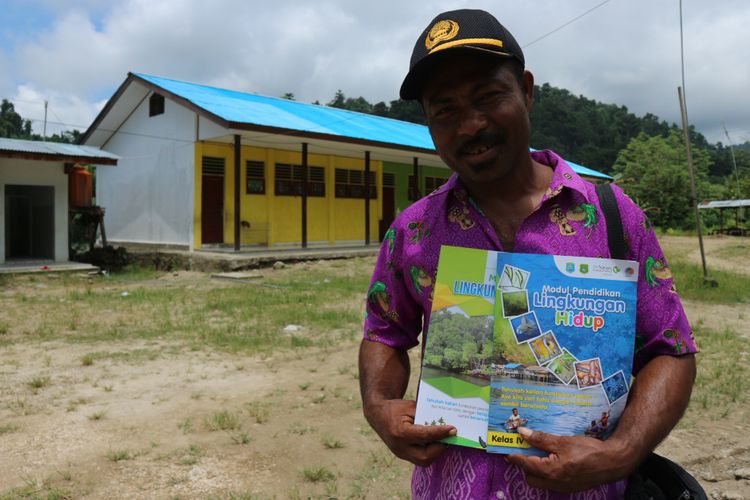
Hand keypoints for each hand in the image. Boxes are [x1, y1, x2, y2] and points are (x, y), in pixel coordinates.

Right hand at [365, 398, 455, 466]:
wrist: (377, 415)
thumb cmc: (395, 408)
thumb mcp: (410, 407)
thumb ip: (425, 416)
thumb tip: (444, 421)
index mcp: (400, 433)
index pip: (425, 436)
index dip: (440, 433)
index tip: (453, 429)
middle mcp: (399, 447)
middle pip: (425, 457)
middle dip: (440, 448)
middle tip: (449, 437)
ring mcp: (400, 453)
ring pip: (423, 460)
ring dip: (435, 451)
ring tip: (443, 439)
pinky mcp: (402, 455)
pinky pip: (419, 457)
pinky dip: (429, 451)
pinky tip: (435, 442)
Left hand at [505, 427, 635, 491]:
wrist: (613, 462)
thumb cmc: (588, 450)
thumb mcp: (562, 441)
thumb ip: (541, 438)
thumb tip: (522, 432)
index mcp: (551, 471)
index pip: (526, 464)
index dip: (515, 457)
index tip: (506, 451)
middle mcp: (555, 483)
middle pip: (531, 477)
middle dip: (525, 466)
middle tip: (525, 451)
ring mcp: (563, 487)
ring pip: (541, 481)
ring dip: (536, 470)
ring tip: (538, 454)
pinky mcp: (570, 486)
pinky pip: (552, 482)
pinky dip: (548, 472)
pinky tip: (553, 460)